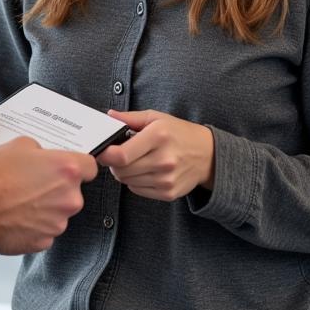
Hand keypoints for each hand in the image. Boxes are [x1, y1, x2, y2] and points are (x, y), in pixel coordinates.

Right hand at [0, 138, 96, 254]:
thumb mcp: (17, 145)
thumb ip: (38, 150)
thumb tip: (39, 157)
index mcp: (67, 169)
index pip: (90, 166)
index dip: (79, 166)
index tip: (69, 168)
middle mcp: (70, 197)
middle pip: (73, 191)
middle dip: (56, 188)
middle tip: (33, 183)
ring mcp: (59, 222)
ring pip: (58, 212)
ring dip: (45, 207)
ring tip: (20, 200)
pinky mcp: (45, 241)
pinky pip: (45, 230)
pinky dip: (34, 225)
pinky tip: (16, 216)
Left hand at [97, 109, 214, 201]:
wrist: (207, 155)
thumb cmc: (178, 133)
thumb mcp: (156, 118)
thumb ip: (130, 118)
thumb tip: (108, 116)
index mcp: (158, 136)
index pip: (122, 155)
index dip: (106, 155)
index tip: (101, 152)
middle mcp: (164, 160)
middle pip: (122, 170)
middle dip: (114, 163)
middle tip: (118, 155)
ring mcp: (167, 179)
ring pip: (127, 181)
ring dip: (124, 172)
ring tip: (134, 161)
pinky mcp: (169, 193)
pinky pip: (138, 190)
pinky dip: (135, 181)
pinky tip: (144, 171)